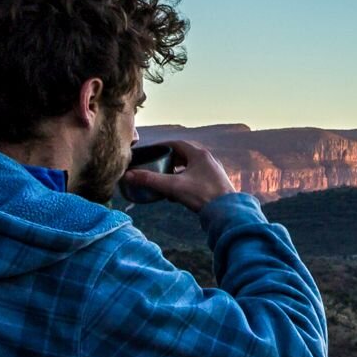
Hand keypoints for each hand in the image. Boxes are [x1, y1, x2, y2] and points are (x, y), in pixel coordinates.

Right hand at [123, 140, 237, 212]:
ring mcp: (213, 171)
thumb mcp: (173, 186)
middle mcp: (208, 159)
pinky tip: (177, 193)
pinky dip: (185, 180)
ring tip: (164, 179)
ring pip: (191, 166)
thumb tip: (128, 175)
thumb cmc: (203, 196)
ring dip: (176, 171)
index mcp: (199, 154)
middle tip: (155, 165)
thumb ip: (150, 180)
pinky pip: (197, 177)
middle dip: (168, 159)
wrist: (228, 212)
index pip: (176, 143)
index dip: (161, 146)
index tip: (150, 152)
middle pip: (184, 154)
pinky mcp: (215, 183)